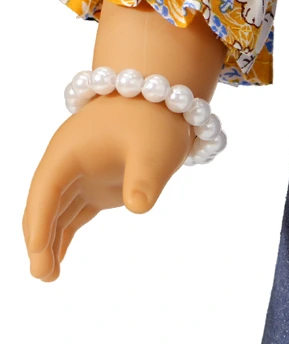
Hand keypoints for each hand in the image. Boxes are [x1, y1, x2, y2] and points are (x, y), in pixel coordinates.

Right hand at [22, 89, 193, 281]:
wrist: (165, 97)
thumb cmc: (155, 117)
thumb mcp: (154, 146)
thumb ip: (145, 177)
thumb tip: (138, 206)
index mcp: (70, 149)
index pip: (46, 189)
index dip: (39, 222)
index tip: (38, 252)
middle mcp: (68, 162)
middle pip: (44, 203)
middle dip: (40, 238)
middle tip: (44, 274)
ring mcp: (81, 174)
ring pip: (55, 211)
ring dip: (50, 241)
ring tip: (50, 276)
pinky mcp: (97, 183)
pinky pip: (72, 212)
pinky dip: (64, 233)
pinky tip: (58, 260)